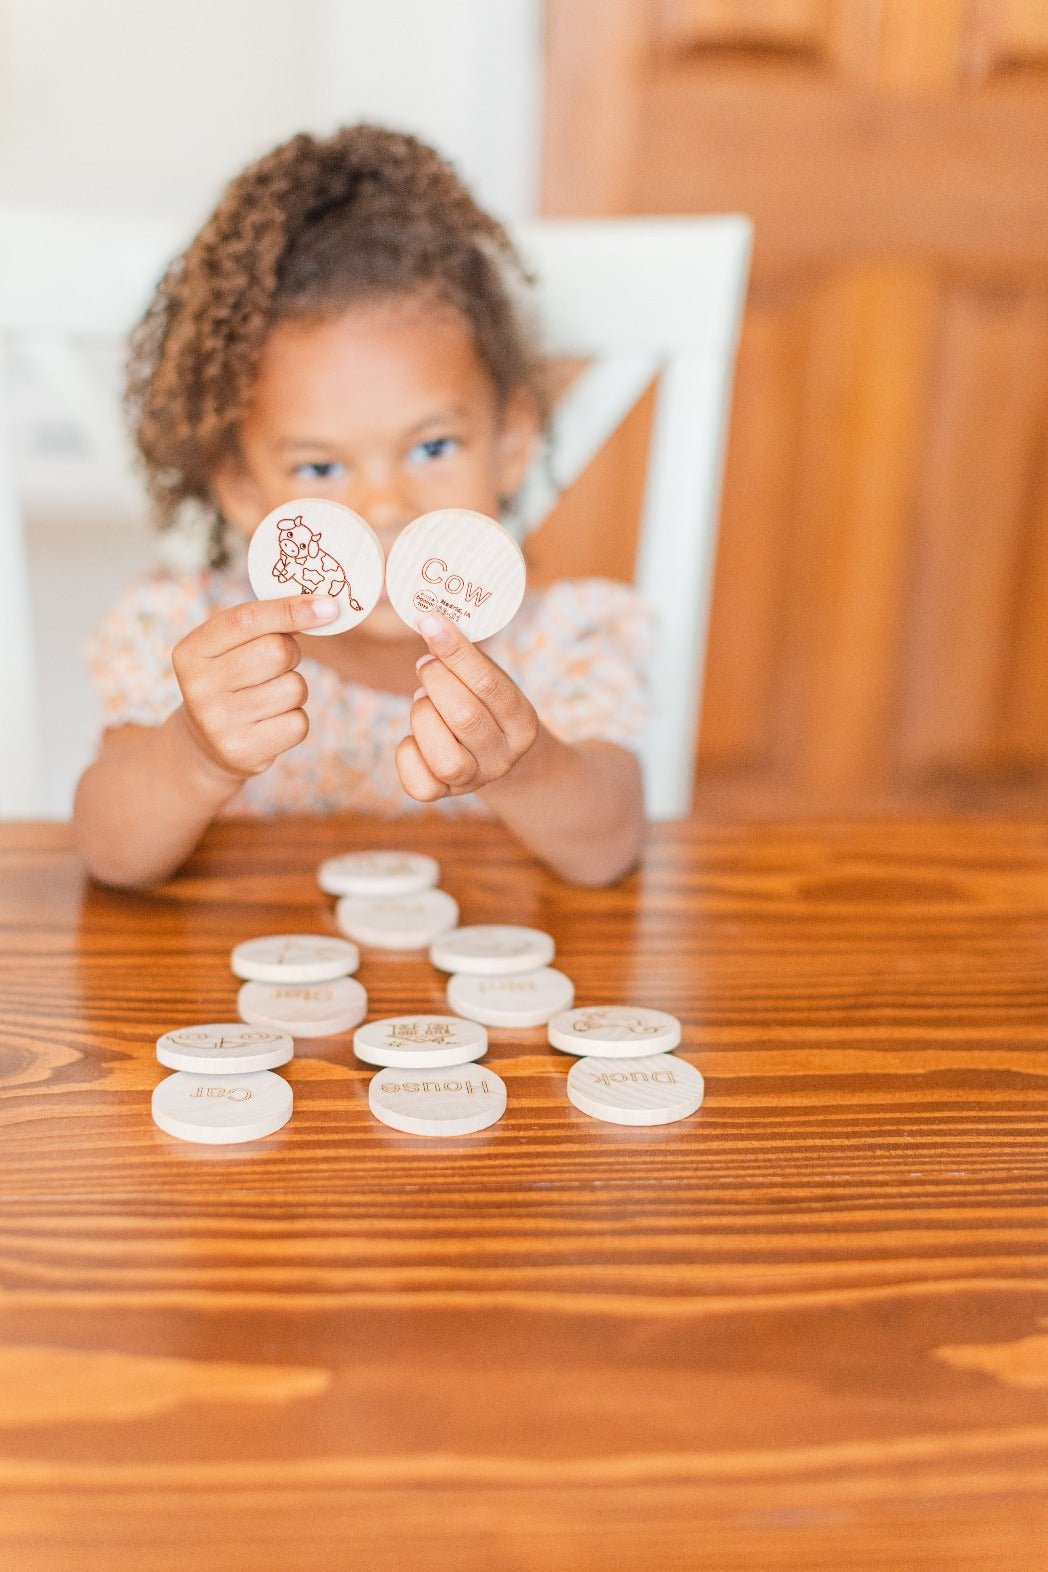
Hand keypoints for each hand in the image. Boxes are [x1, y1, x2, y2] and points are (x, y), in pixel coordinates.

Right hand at [171, 594, 337, 780]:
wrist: (206, 745)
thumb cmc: (230, 681)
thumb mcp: (229, 648)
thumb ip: (264, 623)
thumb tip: (323, 608)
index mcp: (191, 652)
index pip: (246, 620)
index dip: (290, 610)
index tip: (328, 606)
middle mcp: (199, 687)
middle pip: (277, 651)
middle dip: (290, 653)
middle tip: (277, 663)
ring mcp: (219, 723)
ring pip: (294, 688)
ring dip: (294, 689)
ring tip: (269, 696)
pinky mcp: (244, 751)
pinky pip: (298, 723)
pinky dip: (295, 719)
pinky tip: (271, 722)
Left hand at [396, 612, 539, 800]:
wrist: (495, 757)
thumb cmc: (485, 705)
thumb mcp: (490, 680)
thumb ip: (467, 660)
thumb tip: (429, 623)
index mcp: (523, 723)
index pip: (490, 684)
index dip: (456, 651)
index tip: (430, 622)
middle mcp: (503, 757)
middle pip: (465, 718)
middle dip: (436, 681)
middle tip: (426, 665)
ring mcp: (474, 780)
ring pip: (444, 757)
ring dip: (423, 717)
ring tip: (423, 701)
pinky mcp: (443, 795)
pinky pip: (419, 784)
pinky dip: (408, 751)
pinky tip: (415, 735)